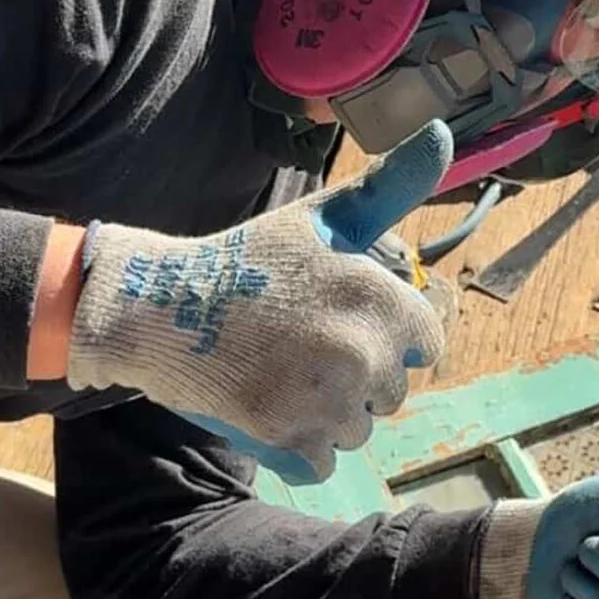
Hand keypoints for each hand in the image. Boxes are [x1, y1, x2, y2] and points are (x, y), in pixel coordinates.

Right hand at [68, 122, 452, 479]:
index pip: (425, 346)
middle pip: (390, 394)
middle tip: (299, 350)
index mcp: (378, 297)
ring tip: (279, 376)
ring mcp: (325, 397)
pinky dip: (296, 450)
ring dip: (326, 417)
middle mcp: (361, 349)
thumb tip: (441, 134)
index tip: (341, 327)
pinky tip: (266, 411)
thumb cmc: (247, 261)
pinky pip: (321, 465)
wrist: (157, 306)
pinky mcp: (287, 437)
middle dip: (355, 380)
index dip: (386, 339)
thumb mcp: (321, 218)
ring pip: (356, 431)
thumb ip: (388, 188)